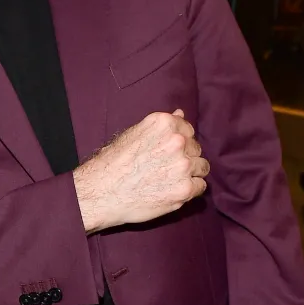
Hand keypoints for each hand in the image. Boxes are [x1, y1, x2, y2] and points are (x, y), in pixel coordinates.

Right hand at [73, 110, 208, 232]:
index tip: (167, 152)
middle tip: (164, 168)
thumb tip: (181, 113)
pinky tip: (172, 190)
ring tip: (170, 180)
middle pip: (195, 148)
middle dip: (184, 157)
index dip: (179, 142)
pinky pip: (201, 186)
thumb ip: (161, 126)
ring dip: (190, 173)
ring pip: (202, 167)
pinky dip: (190, 190)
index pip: (187, 130)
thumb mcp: (133, 134)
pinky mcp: (184, 189)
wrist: (101, 191)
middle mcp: (176, 141)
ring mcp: (182, 165)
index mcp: (163, 123)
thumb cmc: (112, 163)